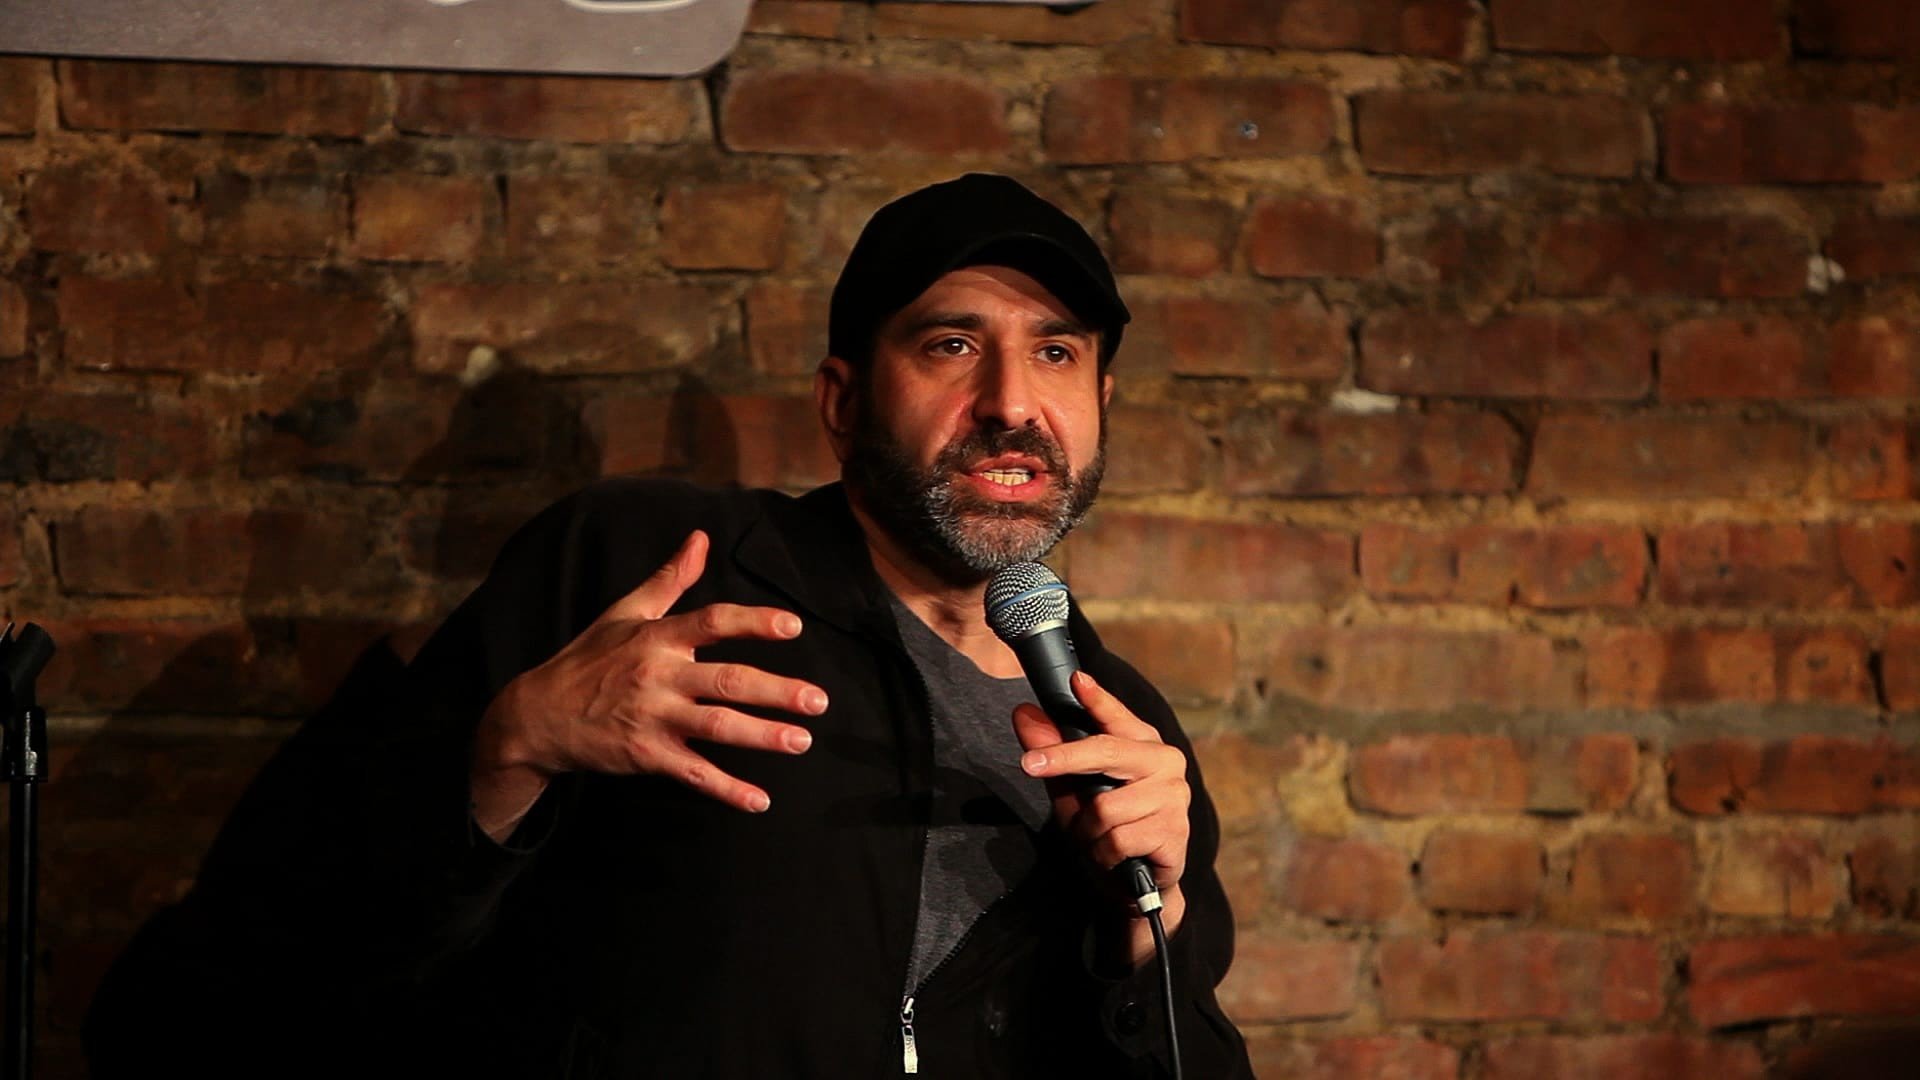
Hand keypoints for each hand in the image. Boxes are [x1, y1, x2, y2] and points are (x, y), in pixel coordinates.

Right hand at [471, 530, 826, 836]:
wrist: (537, 715)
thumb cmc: (587, 660)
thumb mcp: (623, 612)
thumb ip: (669, 579)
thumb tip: (701, 539)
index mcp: (656, 637)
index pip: (712, 622)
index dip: (753, 622)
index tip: (793, 627)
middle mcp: (658, 676)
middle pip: (727, 681)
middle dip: (777, 692)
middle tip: (818, 701)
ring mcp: (652, 718)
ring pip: (717, 727)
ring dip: (763, 737)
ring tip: (801, 741)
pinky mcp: (646, 755)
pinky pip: (694, 774)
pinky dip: (727, 789)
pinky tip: (759, 800)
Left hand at [1011, 670, 1189, 962]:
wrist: (1135, 886)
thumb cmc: (1106, 828)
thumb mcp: (1070, 788)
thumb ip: (1050, 751)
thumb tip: (1023, 713)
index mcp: (1142, 743)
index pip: (1117, 715)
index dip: (1097, 699)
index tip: (1076, 681)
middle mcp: (1165, 762)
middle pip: (1106, 751)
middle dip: (1064, 759)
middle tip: (1029, 765)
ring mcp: (1174, 797)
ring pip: (1105, 806)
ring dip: (1087, 831)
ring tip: (1096, 839)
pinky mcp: (1174, 832)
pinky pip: (1118, 839)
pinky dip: (1103, 853)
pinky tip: (1113, 856)